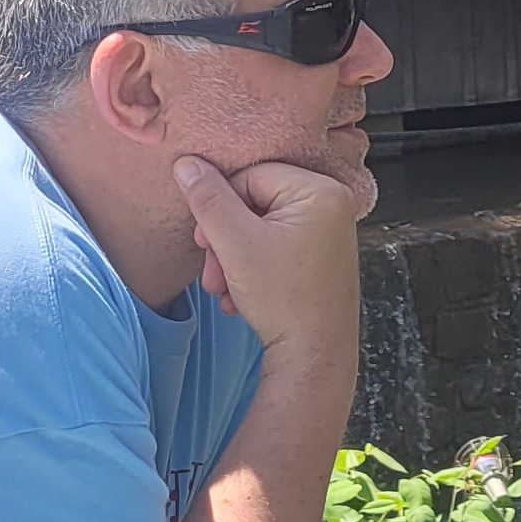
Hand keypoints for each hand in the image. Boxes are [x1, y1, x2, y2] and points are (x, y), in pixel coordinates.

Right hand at [173, 153, 362, 357]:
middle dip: (225, 239)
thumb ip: (209, 200)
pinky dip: (253, 268)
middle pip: (256, 202)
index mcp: (321, 191)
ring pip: (262, 228)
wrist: (314, 357)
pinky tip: (241, 295)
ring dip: (233, 257)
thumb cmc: (284, 301)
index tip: (206, 241)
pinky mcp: (321, 256)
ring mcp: (329, 232)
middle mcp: (333, 205)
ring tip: (224, 288)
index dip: (221, 207)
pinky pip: (277, 246)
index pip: (251, 176)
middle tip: (213, 270)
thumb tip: (187, 164)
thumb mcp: (235, 244)